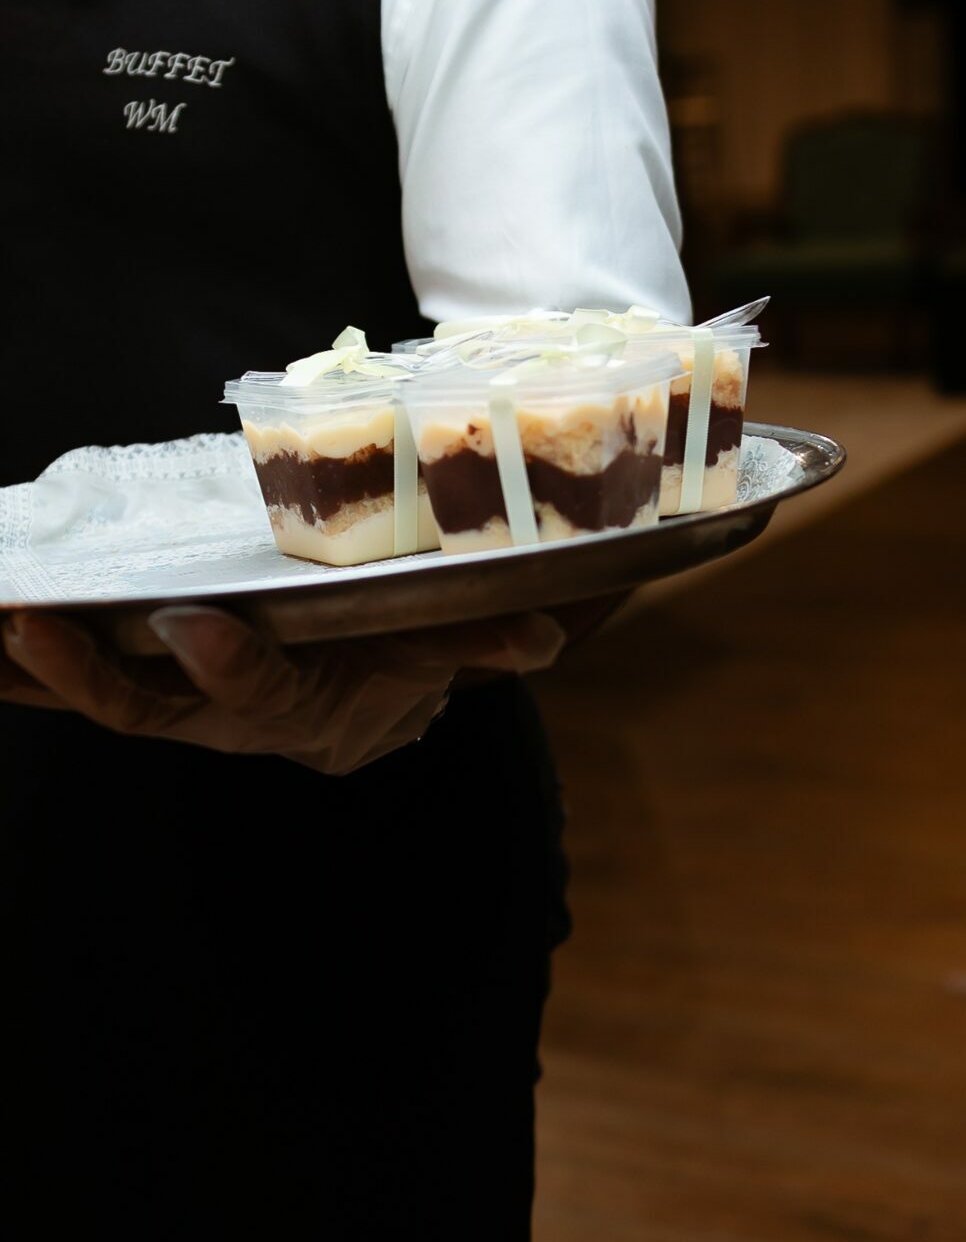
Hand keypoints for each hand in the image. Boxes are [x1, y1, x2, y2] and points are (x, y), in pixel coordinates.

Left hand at [0, 607, 565, 776]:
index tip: (188, 623)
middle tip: (28, 623)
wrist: (359, 707)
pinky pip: (78, 676)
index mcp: (298, 708)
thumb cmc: (395, 665)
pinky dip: (26, 661)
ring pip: (93, 695)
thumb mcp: (440, 653)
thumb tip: (541, 635)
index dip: (224, 665)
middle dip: (83, 673)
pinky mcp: (150, 683)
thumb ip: (482, 642)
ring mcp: (179, 705)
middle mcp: (224, 715)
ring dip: (29, 668)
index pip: (257, 691)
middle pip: (144, 709)